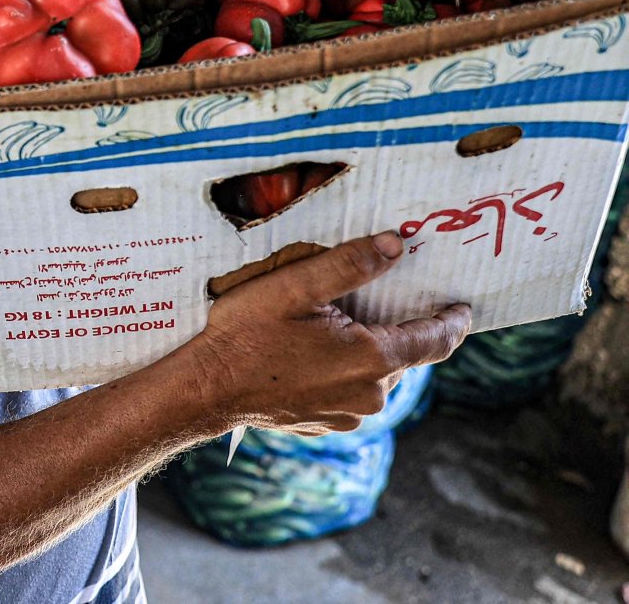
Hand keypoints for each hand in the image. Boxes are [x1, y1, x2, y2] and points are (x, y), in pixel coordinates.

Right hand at [190, 231, 470, 434]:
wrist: (205, 389)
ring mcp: (348, 414)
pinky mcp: (326, 424)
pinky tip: (311, 356)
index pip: (435, 341)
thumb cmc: (246, 335)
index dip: (453, 322)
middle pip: (403, 356)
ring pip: (375, 376)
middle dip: (397, 328)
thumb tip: (395, 245)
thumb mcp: (294, 287)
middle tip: (379, 301)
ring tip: (337, 326)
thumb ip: (349, 265)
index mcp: (371, 358)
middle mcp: (369, 393)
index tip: (463, 308)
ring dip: (367, 352)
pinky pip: (349, 392)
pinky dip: (342, 372)